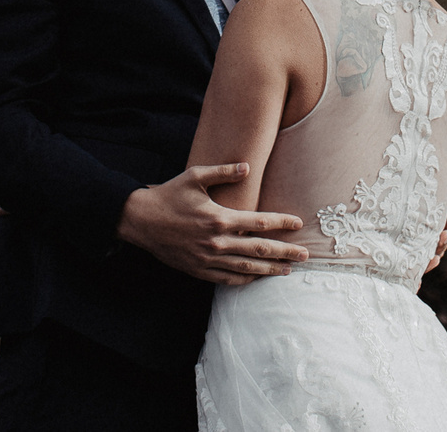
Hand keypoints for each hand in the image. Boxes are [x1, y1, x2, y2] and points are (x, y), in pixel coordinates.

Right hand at [118, 164, 308, 285]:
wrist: (141, 221)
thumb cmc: (169, 195)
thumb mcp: (195, 176)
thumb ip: (223, 172)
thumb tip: (247, 167)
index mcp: (219, 218)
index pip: (259, 222)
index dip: (281, 223)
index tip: (298, 224)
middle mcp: (217, 242)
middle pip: (259, 250)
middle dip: (285, 253)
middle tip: (305, 256)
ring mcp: (208, 259)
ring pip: (246, 268)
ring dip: (270, 270)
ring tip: (288, 271)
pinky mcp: (199, 270)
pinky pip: (227, 279)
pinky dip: (245, 279)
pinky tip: (257, 277)